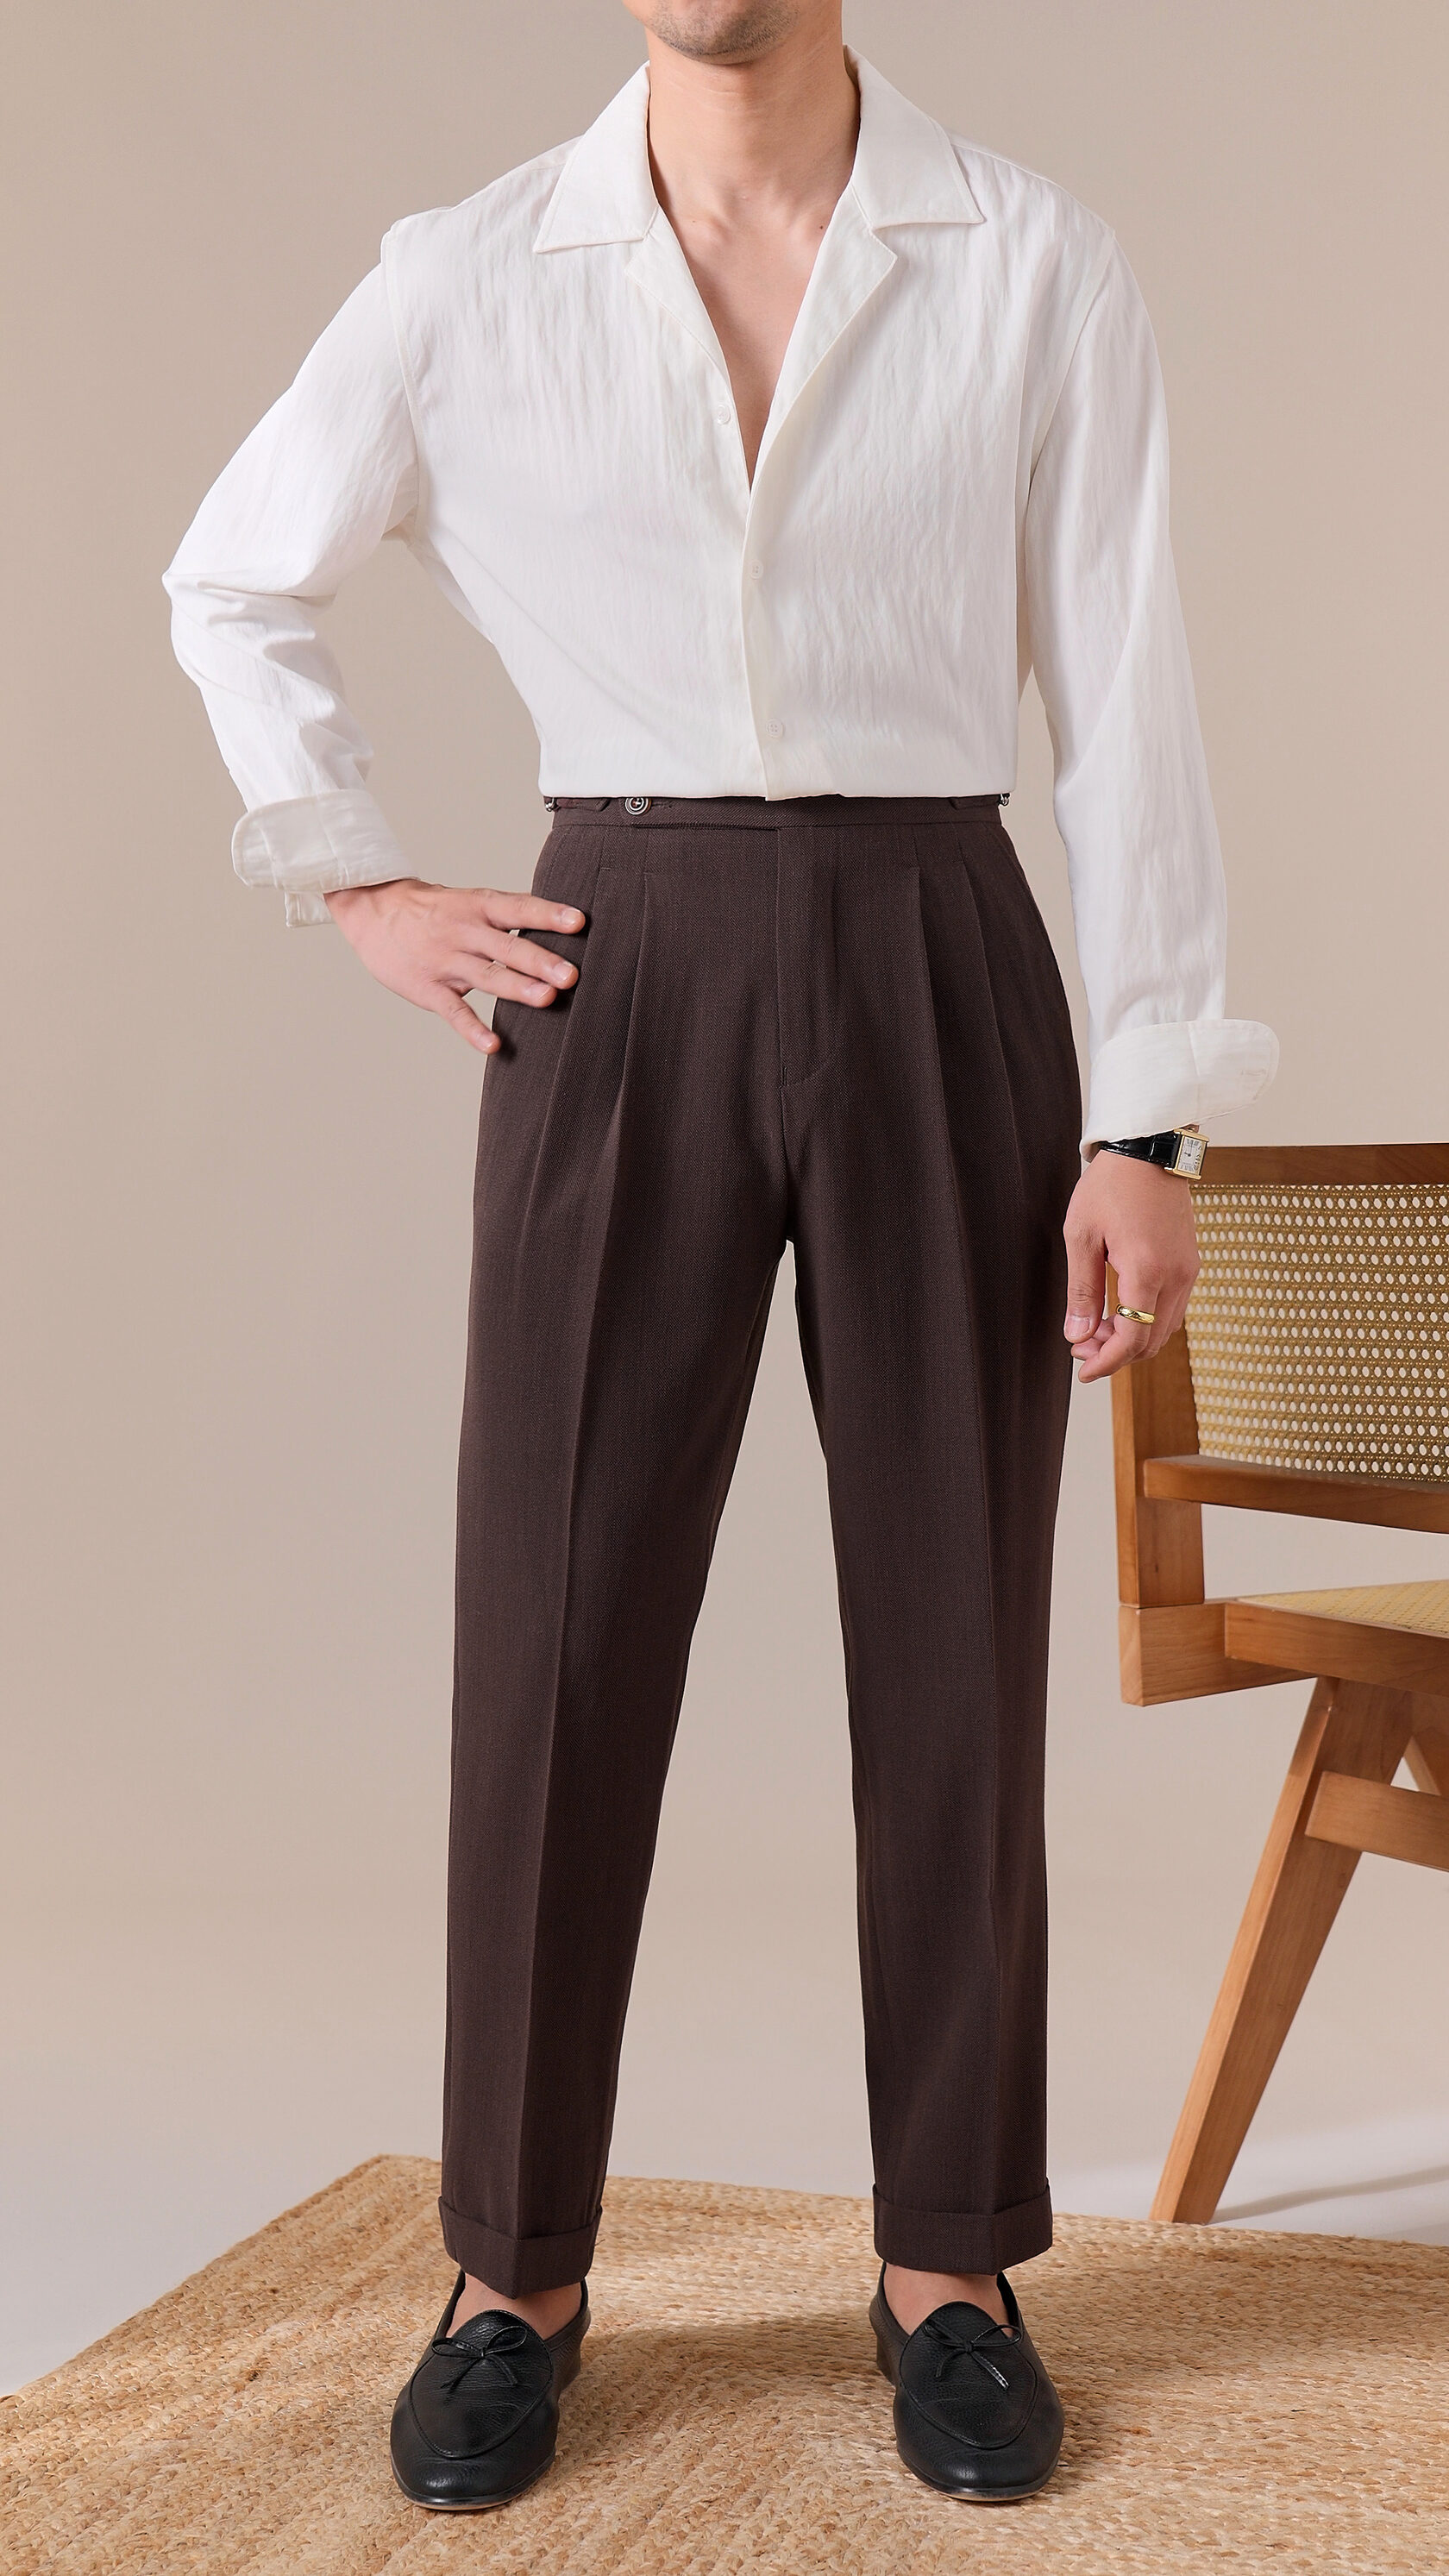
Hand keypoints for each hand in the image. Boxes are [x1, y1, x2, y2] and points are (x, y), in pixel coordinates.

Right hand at [323, 878, 584, 1055]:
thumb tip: (559, 928)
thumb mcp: (468, 902)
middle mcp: (463, 931)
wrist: (372, 910)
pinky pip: (453, 1011)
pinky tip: (493, 1045)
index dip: (547, 914)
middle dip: (539, 960)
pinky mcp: (428, 989)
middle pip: (506, 946)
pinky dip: (472, 1029)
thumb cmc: (434, 911)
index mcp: (477, 906)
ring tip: (547, 999)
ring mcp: (445, 961)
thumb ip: (506, 917)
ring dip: (516, 988)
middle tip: (571, 974)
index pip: (517, 907)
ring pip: (486, 976)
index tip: (579, 921)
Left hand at [1063, 1150, 1199, 1383]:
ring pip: (1164, 1329)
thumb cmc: (1111, 1185)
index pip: (1132, 1340)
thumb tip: (1077, 1336)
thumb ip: (1081, 1290)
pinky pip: (1173, 1309)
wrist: (1150, 1147)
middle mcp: (1176, 1276)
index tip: (1082, 1370)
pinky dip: (1147, 1321)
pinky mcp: (1191, 1262)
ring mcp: (1189, 1270)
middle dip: (1115, 1354)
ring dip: (1132, 1339)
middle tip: (1080, 1347)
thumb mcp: (1081, 1235)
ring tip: (1095, 1330)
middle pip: (1151, 1341)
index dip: (1106, 1363)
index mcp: (1147, 1271)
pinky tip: (1119, 1311)